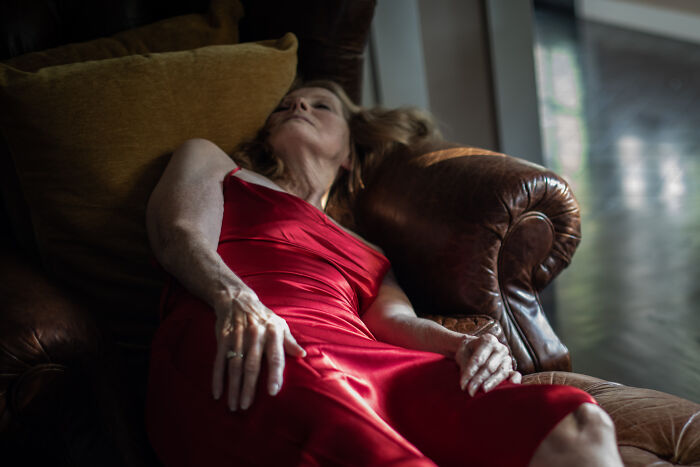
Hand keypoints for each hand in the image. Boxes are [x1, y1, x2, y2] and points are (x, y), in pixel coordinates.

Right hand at [211, 286, 305, 410]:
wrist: (237, 299)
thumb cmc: (263, 316)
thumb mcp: (280, 324)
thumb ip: (290, 341)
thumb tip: (303, 354)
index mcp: (272, 332)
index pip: (275, 357)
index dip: (274, 374)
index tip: (273, 392)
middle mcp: (255, 335)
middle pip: (252, 365)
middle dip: (248, 387)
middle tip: (246, 406)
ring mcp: (237, 337)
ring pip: (235, 366)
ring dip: (233, 387)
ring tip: (233, 405)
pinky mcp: (223, 338)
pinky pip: (219, 361)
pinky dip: (217, 377)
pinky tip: (217, 393)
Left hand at [455, 334, 520, 395]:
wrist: (475, 348)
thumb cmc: (468, 351)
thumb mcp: (462, 354)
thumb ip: (464, 366)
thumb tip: (466, 384)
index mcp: (488, 340)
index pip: (478, 359)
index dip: (469, 373)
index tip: (462, 385)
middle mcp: (500, 348)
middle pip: (489, 366)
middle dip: (478, 380)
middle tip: (470, 391)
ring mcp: (507, 358)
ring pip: (500, 372)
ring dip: (491, 383)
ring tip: (483, 391)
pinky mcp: (511, 368)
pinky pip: (515, 375)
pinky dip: (513, 381)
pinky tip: (509, 387)